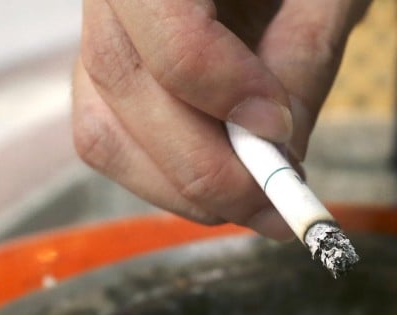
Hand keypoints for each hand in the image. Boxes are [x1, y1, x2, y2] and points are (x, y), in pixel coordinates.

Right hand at [73, 0, 369, 239]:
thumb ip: (306, 54)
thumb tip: (282, 152)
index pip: (166, 29)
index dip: (224, 91)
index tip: (282, 128)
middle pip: (123, 86)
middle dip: (207, 166)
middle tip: (280, 202)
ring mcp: (90, 38)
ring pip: (104, 134)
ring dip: (185, 188)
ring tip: (261, 199)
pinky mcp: (99, 83)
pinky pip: (112, 149)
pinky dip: (170, 183)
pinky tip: (228, 181)